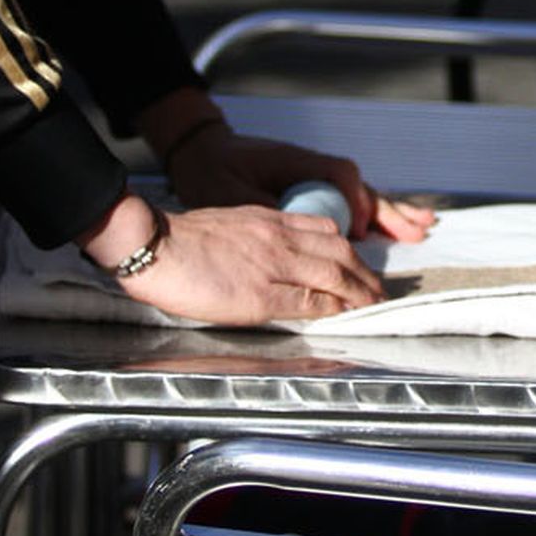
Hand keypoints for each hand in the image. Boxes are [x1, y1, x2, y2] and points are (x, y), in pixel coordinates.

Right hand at [83, 195, 385, 324]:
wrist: (156, 244)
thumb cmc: (181, 238)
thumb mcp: (231, 223)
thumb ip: (259, 236)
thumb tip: (278, 256)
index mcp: (270, 220)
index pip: (325, 233)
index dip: (349, 252)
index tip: (359, 265)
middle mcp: (280, 239)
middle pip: (340, 255)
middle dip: (365, 275)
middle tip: (379, 291)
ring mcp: (274, 266)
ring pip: (333, 277)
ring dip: (359, 293)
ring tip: (372, 305)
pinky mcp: (261, 295)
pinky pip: (309, 302)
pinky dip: (333, 309)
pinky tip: (345, 315)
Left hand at [166, 122, 432, 244]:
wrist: (199, 151)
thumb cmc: (210, 169)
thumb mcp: (226, 192)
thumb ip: (260, 211)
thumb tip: (292, 232)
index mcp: (292, 161)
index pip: (338, 174)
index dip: (353, 201)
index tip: (359, 230)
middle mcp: (310, 166)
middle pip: (359, 186)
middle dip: (388, 211)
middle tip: (415, 233)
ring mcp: (313, 176)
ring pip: (360, 194)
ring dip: (389, 212)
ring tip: (421, 228)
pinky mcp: (311, 187)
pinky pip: (349, 200)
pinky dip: (372, 214)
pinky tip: (396, 225)